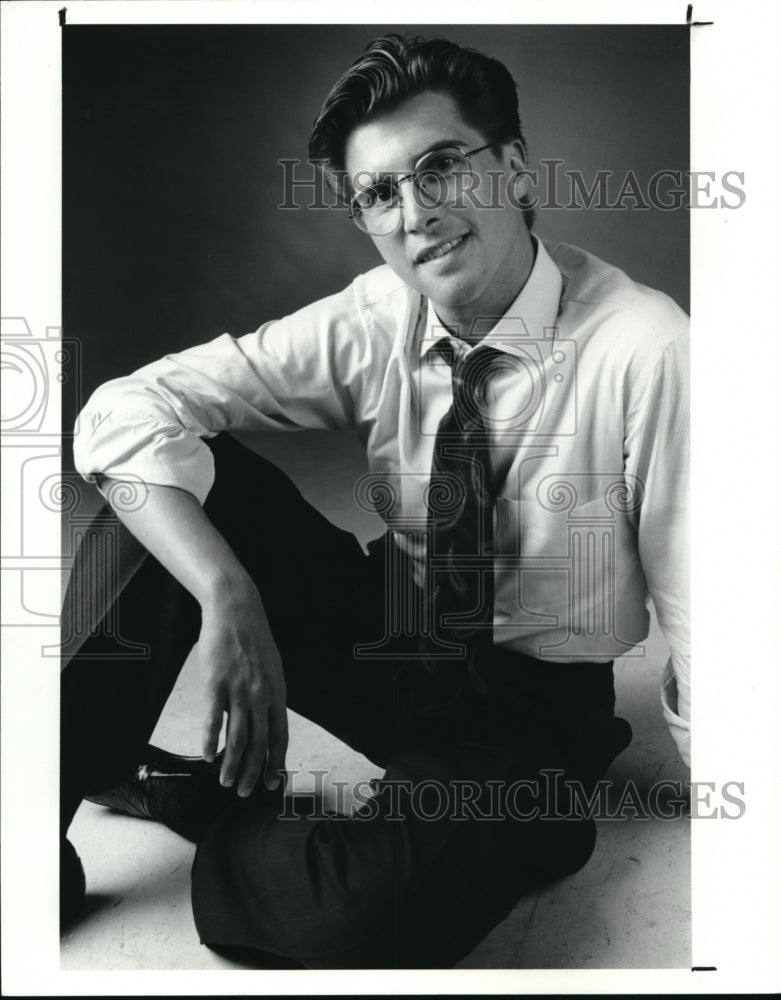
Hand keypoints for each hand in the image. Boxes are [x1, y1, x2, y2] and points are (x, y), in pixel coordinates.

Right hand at [196, 582, 287, 797]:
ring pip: (237, 739)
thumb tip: (265, 721)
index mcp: (277, 693)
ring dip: (232, 766)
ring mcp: (238, 691)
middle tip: (245, 793)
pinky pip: (213, 721)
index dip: (276, 764)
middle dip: (253, 773)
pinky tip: (208, 757)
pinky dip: (210, 742)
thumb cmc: (252, 639)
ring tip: (226, 783)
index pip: (280, 737)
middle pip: (259, 745)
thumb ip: (269, 695)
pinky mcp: (215, 685)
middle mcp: (261, 696)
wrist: (235, 610)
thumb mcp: (271, 668)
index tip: (272, 784)